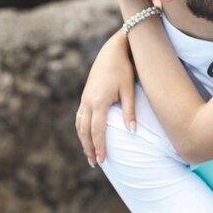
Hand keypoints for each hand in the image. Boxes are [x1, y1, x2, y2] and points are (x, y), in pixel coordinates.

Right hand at [76, 31, 136, 166]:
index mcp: (99, 102)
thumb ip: (130, 111)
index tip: (102, 160)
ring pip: (80, 124)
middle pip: (85, 131)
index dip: (99, 147)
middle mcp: (88, 101)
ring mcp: (84, 98)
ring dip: (83, 140)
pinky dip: (81, 128)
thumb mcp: (129, 90)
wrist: (112, 51)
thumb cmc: (124, 69)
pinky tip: (85, 134)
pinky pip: (79, 116)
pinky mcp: (85, 94)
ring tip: (89, 153)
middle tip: (95, 163)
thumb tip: (132, 131)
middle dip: (90, 148)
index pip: (97, 131)